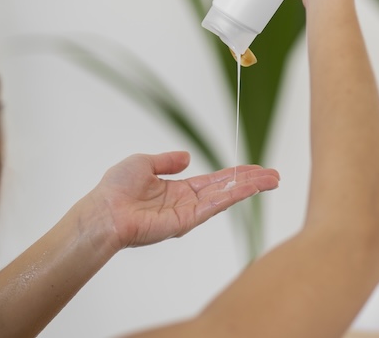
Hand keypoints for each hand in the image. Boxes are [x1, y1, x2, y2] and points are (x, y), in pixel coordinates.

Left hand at [88, 152, 279, 249]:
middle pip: (226, 189)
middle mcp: (187, 202)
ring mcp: (189, 213)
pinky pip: (215, 205)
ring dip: (250, 188)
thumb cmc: (116, 189)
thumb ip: (167, 161)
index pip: (214, 180)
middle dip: (251, 182)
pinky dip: (234, 195)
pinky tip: (250, 187)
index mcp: (178, 190)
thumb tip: (186, 157)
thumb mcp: (144, 163)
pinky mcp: (186, 221)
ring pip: (226, 197)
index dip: (235, 174)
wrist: (104, 211)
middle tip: (274, 175)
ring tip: (272, 179)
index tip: (255, 169)